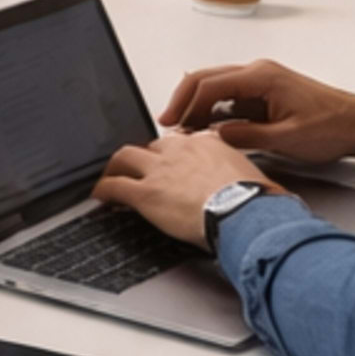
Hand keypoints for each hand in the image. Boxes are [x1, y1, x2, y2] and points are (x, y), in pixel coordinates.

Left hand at [96, 127, 289, 246]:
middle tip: (138, 169)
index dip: (171, 154)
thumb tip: (253, 189)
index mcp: (207, 144)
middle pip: (151, 147)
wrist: (246, 213)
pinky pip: (115, 186)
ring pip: (125, 157)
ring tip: (110, 174)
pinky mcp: (145, 193)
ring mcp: (160, 170)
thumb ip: (241, 177)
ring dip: (116, 167)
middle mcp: (180, 151)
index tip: (169, 162)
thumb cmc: (255, 202)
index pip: (180, 142)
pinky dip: (103, 190)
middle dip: (143, 158)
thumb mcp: (252, 178)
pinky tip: (99, 195)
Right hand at [157, 59, 354, 166]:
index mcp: (262, 77)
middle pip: (207, 79)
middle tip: (167, 123)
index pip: (210, 85)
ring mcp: (260, 82)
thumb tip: (214, 137)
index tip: (172, 123)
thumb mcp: (287, 138)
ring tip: (183, 131)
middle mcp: (258, 73)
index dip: (187, 105)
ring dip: (197, 107)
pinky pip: (229, 99)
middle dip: (183, 100)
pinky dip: (213, 112)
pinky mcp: (263, 95)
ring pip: (215, 87)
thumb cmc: (332, 126)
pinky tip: (205, 130)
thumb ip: (247, 136)